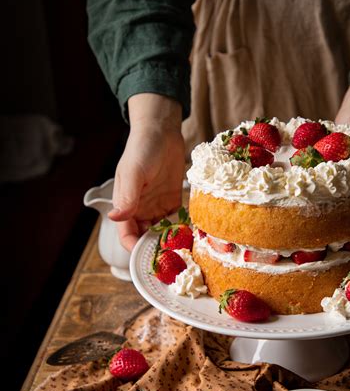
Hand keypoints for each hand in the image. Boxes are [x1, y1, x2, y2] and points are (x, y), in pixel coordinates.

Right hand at [108, 94, 184, 250]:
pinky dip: (183, 228)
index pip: (127, 235)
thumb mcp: (134, 172)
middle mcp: (141, 209)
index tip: (150, 259)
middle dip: (157, 249)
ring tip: (187, 251)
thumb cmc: (141, 149)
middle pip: (146, 237)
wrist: (161, 131)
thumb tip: (115, 218)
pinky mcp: (173, 199)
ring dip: (172, 241)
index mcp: (126, 205)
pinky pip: (177, 220)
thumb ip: (127, 196)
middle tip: (175, 259)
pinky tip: (193, 235)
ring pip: (162, 232)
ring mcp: (157, 205)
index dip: (136, 249)